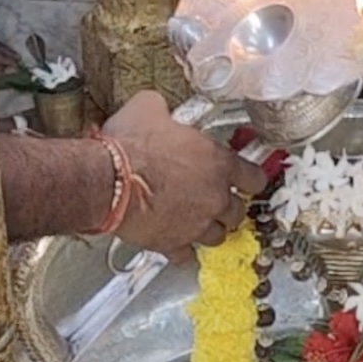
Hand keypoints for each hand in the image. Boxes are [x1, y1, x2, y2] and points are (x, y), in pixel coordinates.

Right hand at [104, 91, 266, 264]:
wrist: (108, 180)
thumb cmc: (130, 145)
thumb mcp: (148, 108)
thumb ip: (164, 110)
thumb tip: (157, 107)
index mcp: (218, 162)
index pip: (254, 177)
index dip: (251, 178)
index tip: (249, 180)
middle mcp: (214, 197)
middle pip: (238, 211)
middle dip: (228, 206)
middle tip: (216, 200)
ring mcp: (196, 224)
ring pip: (218, 236)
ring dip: (210, 229)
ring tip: (198, 221)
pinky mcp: (173, 243)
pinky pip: (187, 255)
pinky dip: (183, 249)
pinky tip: (176, 241)